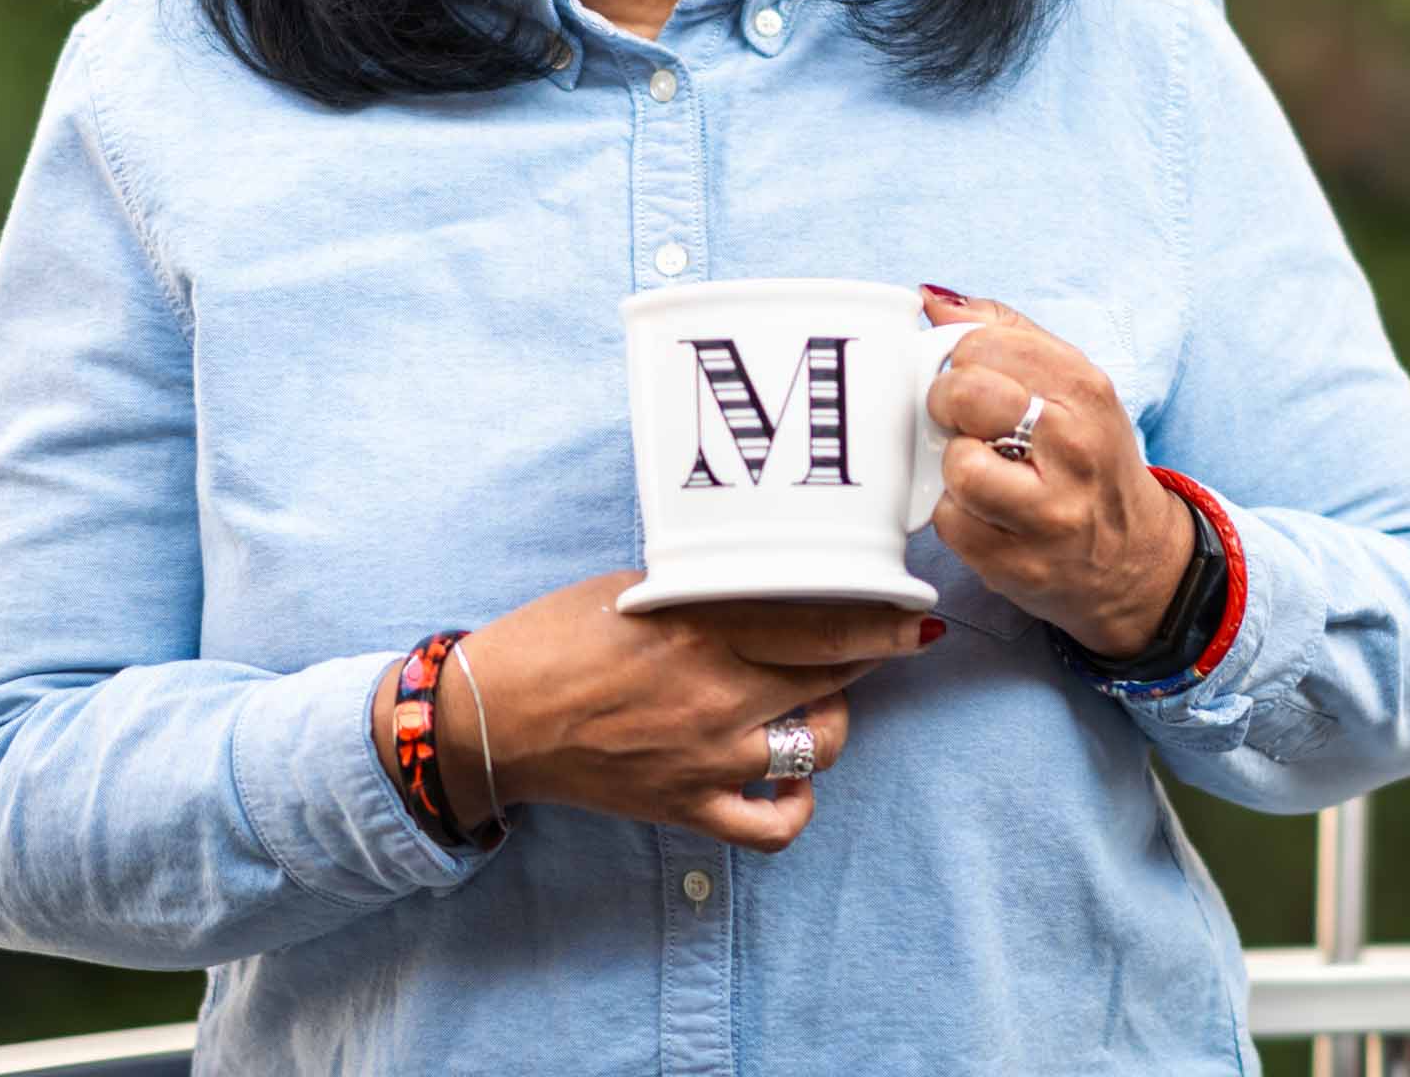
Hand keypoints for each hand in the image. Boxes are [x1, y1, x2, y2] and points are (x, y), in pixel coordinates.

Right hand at [446, 568, 942, 851]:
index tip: (914, 610)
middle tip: (881, 638)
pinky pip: (772, 826)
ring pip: (819, 746)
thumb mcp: (637, 589)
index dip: (882, 619)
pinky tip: (791, 779)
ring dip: (831, 720)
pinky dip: (795, 807)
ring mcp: (708, 757)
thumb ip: (709, 591)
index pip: (824, 624)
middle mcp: (718, 695)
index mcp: (704, 628)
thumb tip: (774, 584)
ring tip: (815, 700)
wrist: (495, 716)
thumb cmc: (557, 637)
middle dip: (869, 656)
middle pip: (835, 676)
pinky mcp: (688, 806)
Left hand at [916, 286, 1195, 655]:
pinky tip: (984, 512)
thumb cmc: (1089, 459)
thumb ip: (1005, 333)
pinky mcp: (1019, 565)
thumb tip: (931, 298)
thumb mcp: (1072, 384)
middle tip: (964, 423)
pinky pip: (950, 524)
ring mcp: (1050, 513)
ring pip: (957, 465)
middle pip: (965, 395)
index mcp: (1085, 389)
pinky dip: (955, 516)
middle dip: (947, 405)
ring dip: (953, 467)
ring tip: (980, 470)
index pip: (983, 343)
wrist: (1134, 558)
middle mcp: (1075, 448)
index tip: (974, 378)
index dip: (962, 359)